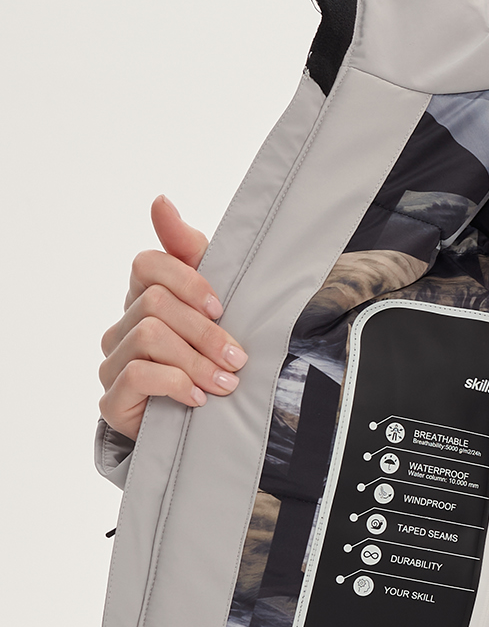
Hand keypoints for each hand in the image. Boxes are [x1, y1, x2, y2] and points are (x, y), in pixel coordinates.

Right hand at [98, 197, 248, 439]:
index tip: (222, 306)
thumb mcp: (215, 302)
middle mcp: (122, 326)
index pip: (148, 263)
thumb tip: (160, 200)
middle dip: (204, 331)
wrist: (207, 427)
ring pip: (149, 337)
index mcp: (144, 297)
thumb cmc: (214, 357)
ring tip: (226, 383)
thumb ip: (189, 250)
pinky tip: (198, 398)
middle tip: (237, 357)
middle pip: (156, 303)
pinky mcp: (113, 400)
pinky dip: (175, 383)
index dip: (188, 280)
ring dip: (196, 361)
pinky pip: (138, 375)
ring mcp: (112, 362)